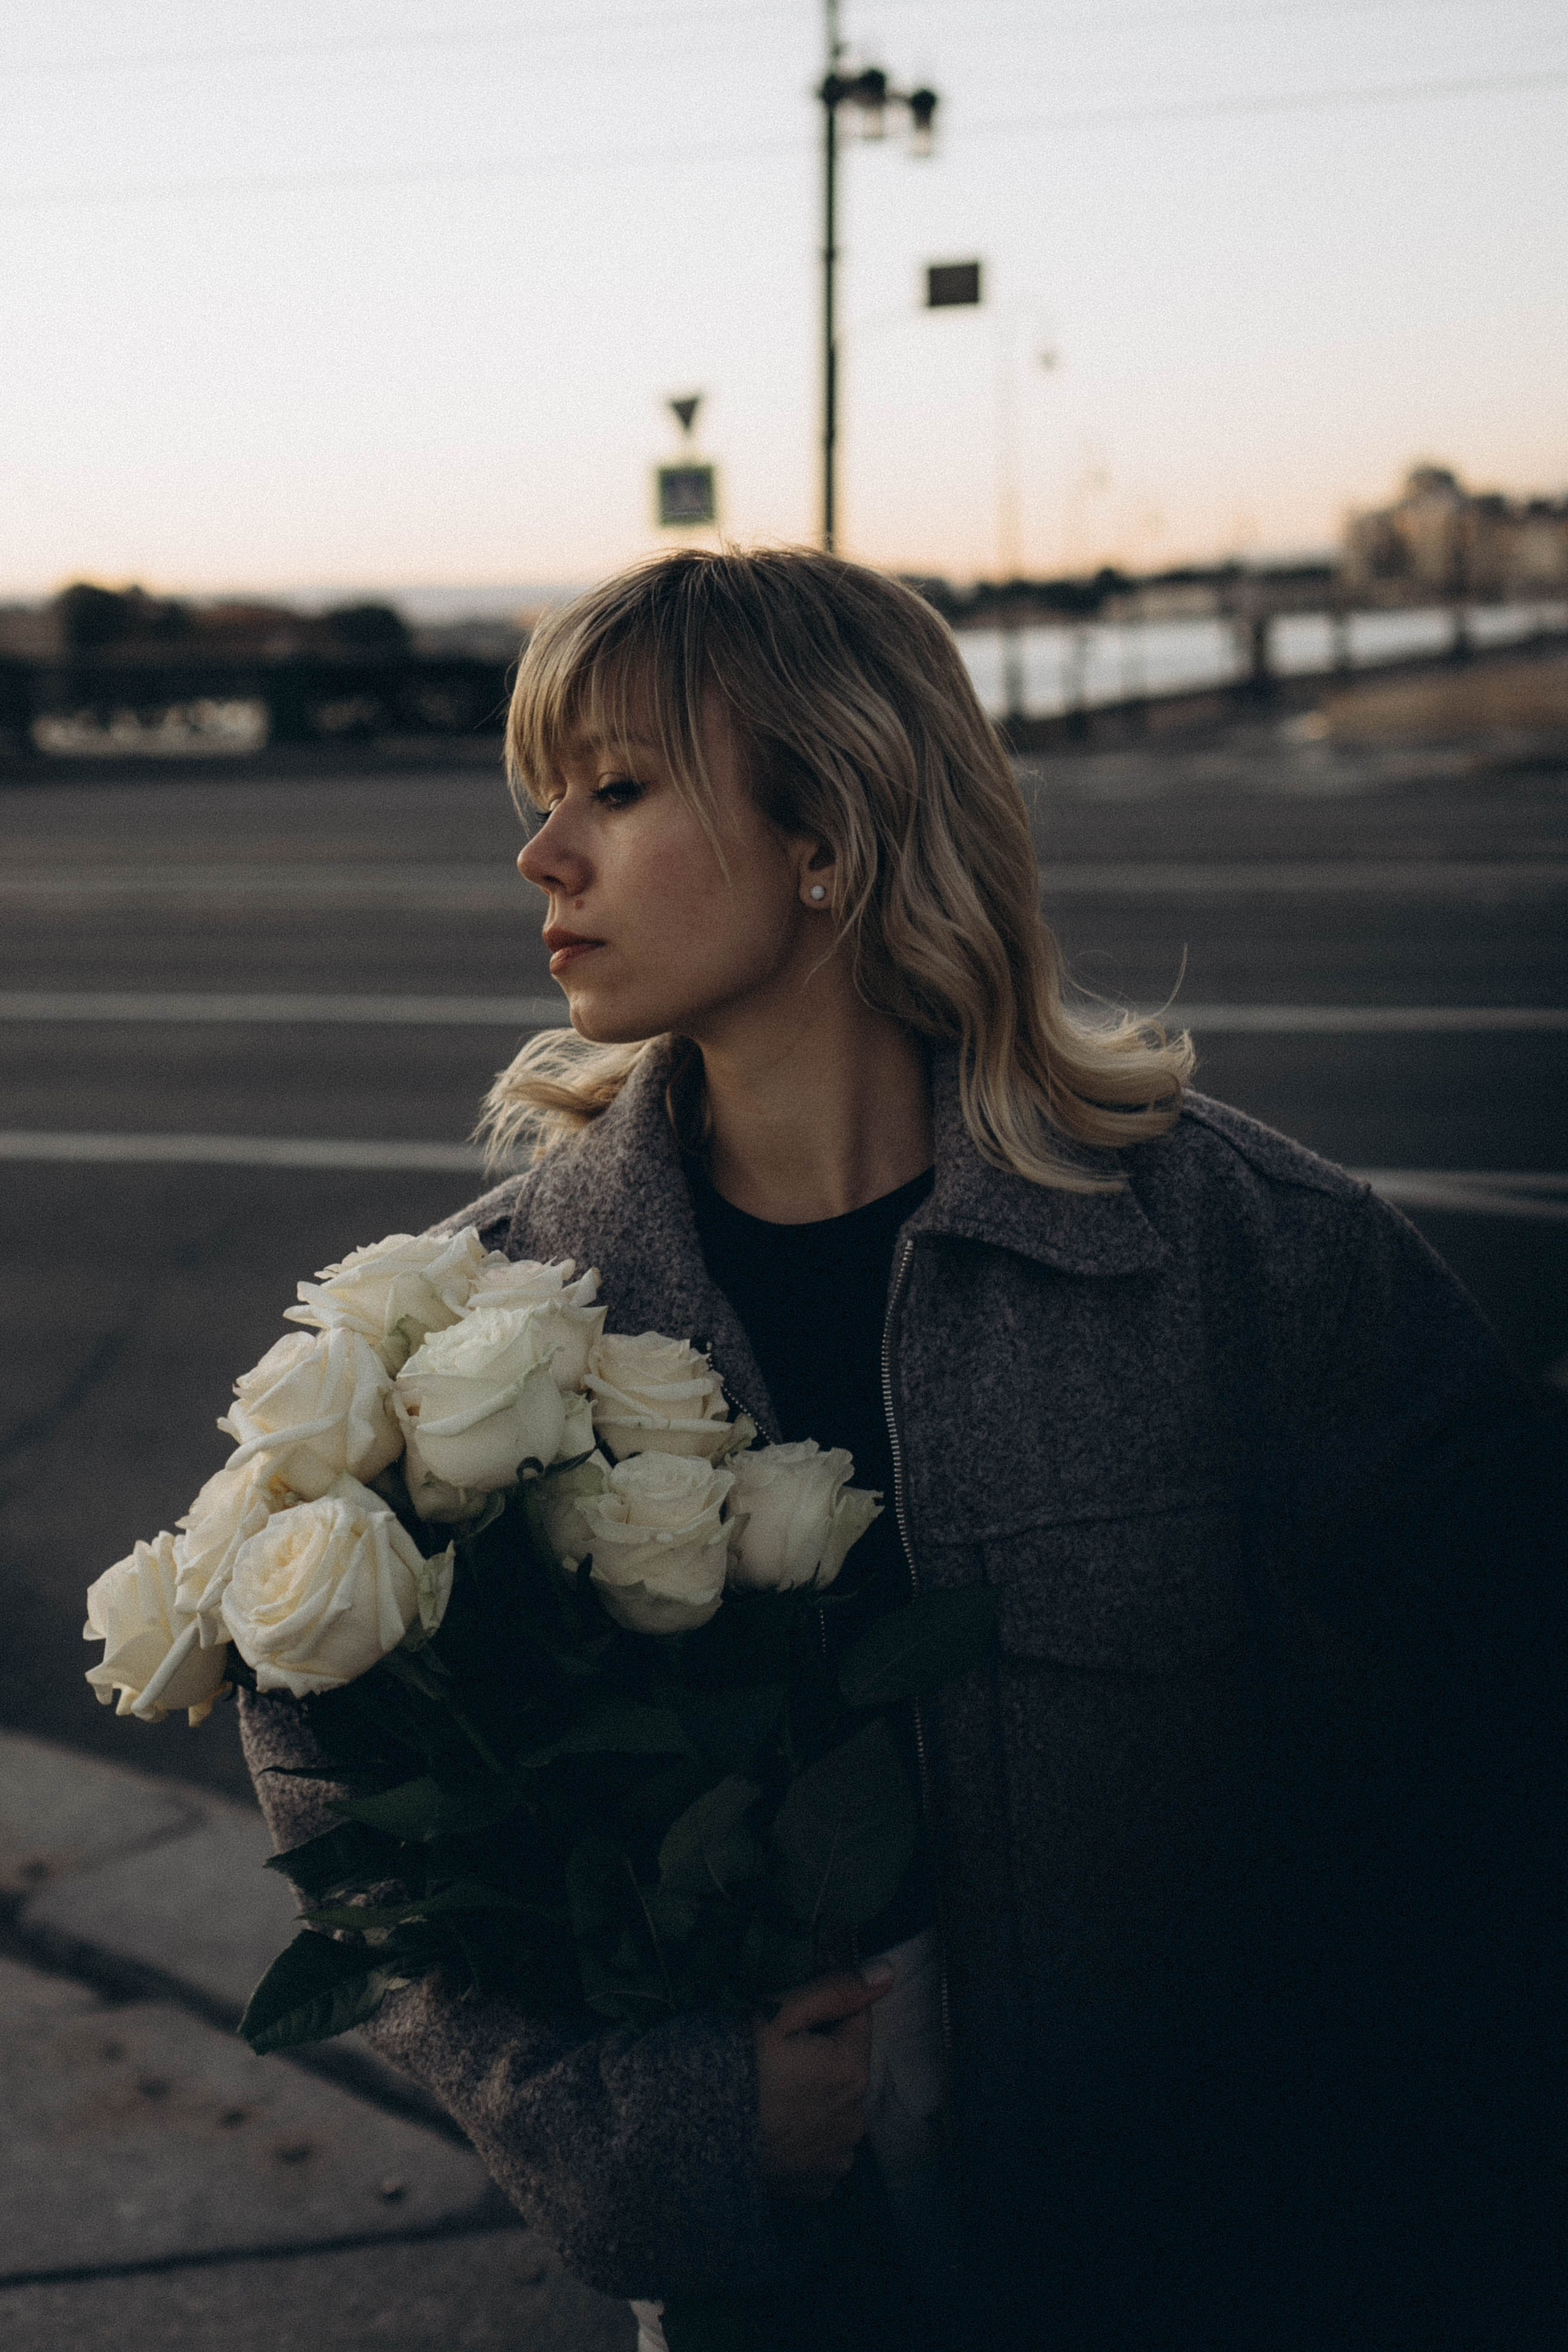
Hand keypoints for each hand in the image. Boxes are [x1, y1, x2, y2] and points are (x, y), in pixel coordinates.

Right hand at [754, 1964, 893, 2201]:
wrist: (691, 2136)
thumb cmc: (734, 2066)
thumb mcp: (778, 2013)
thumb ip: (835, 1991)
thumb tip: (887, 1972)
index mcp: (851, 2072)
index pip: (856, 2022)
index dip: (822, 2016)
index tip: (791, 2026)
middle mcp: (855, 2119)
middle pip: (845, 2069)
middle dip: (820, 2060)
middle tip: (773, 2063)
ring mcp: (836, 2157)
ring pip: (835, 2109)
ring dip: (815, 2101)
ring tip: (770, 2098)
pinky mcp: (818, 2185)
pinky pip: (822, 2148)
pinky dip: (805, 2138)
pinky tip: (774, 2129)